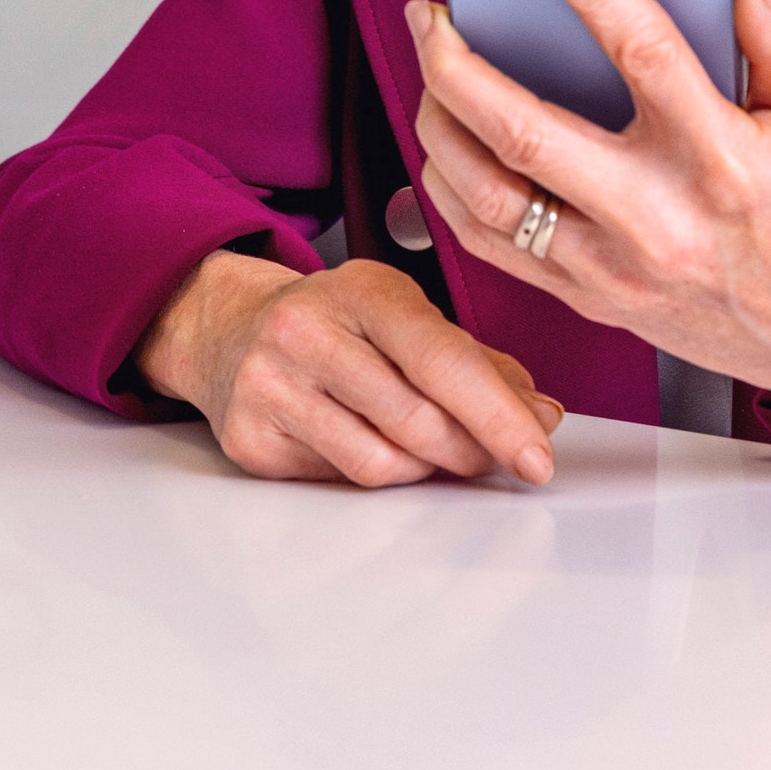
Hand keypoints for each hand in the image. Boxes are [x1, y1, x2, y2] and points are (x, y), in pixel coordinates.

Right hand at [132, 251, 564, 486]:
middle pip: (418, 421)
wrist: (228, 328)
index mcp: (360, 288)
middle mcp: (305, 330)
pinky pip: (340, 481)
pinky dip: (374, 473)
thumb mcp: (404, 316)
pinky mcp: (251, 438)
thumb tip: (542, 415)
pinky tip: (370, 443)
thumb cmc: (335, 324)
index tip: (538, 455)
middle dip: (472, 450)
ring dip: (424, 468)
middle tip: (494, 457)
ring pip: (382, 462)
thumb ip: (477, 363)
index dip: (501, 415)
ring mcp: (270, 385)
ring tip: (427, 446)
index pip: (444, 360)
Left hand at [404, 0, 770, 424]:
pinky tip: (446, 146)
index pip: (641, 51)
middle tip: (427, 15)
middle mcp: (655, 216)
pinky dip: (450, 191)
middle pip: (523, 133)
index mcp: (718, 157)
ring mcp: (612, 267)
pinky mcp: (588, 300)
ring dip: (437, 127)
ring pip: (486, 197)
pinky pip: (489, 246)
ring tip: (429, 74)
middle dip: (454, 66)